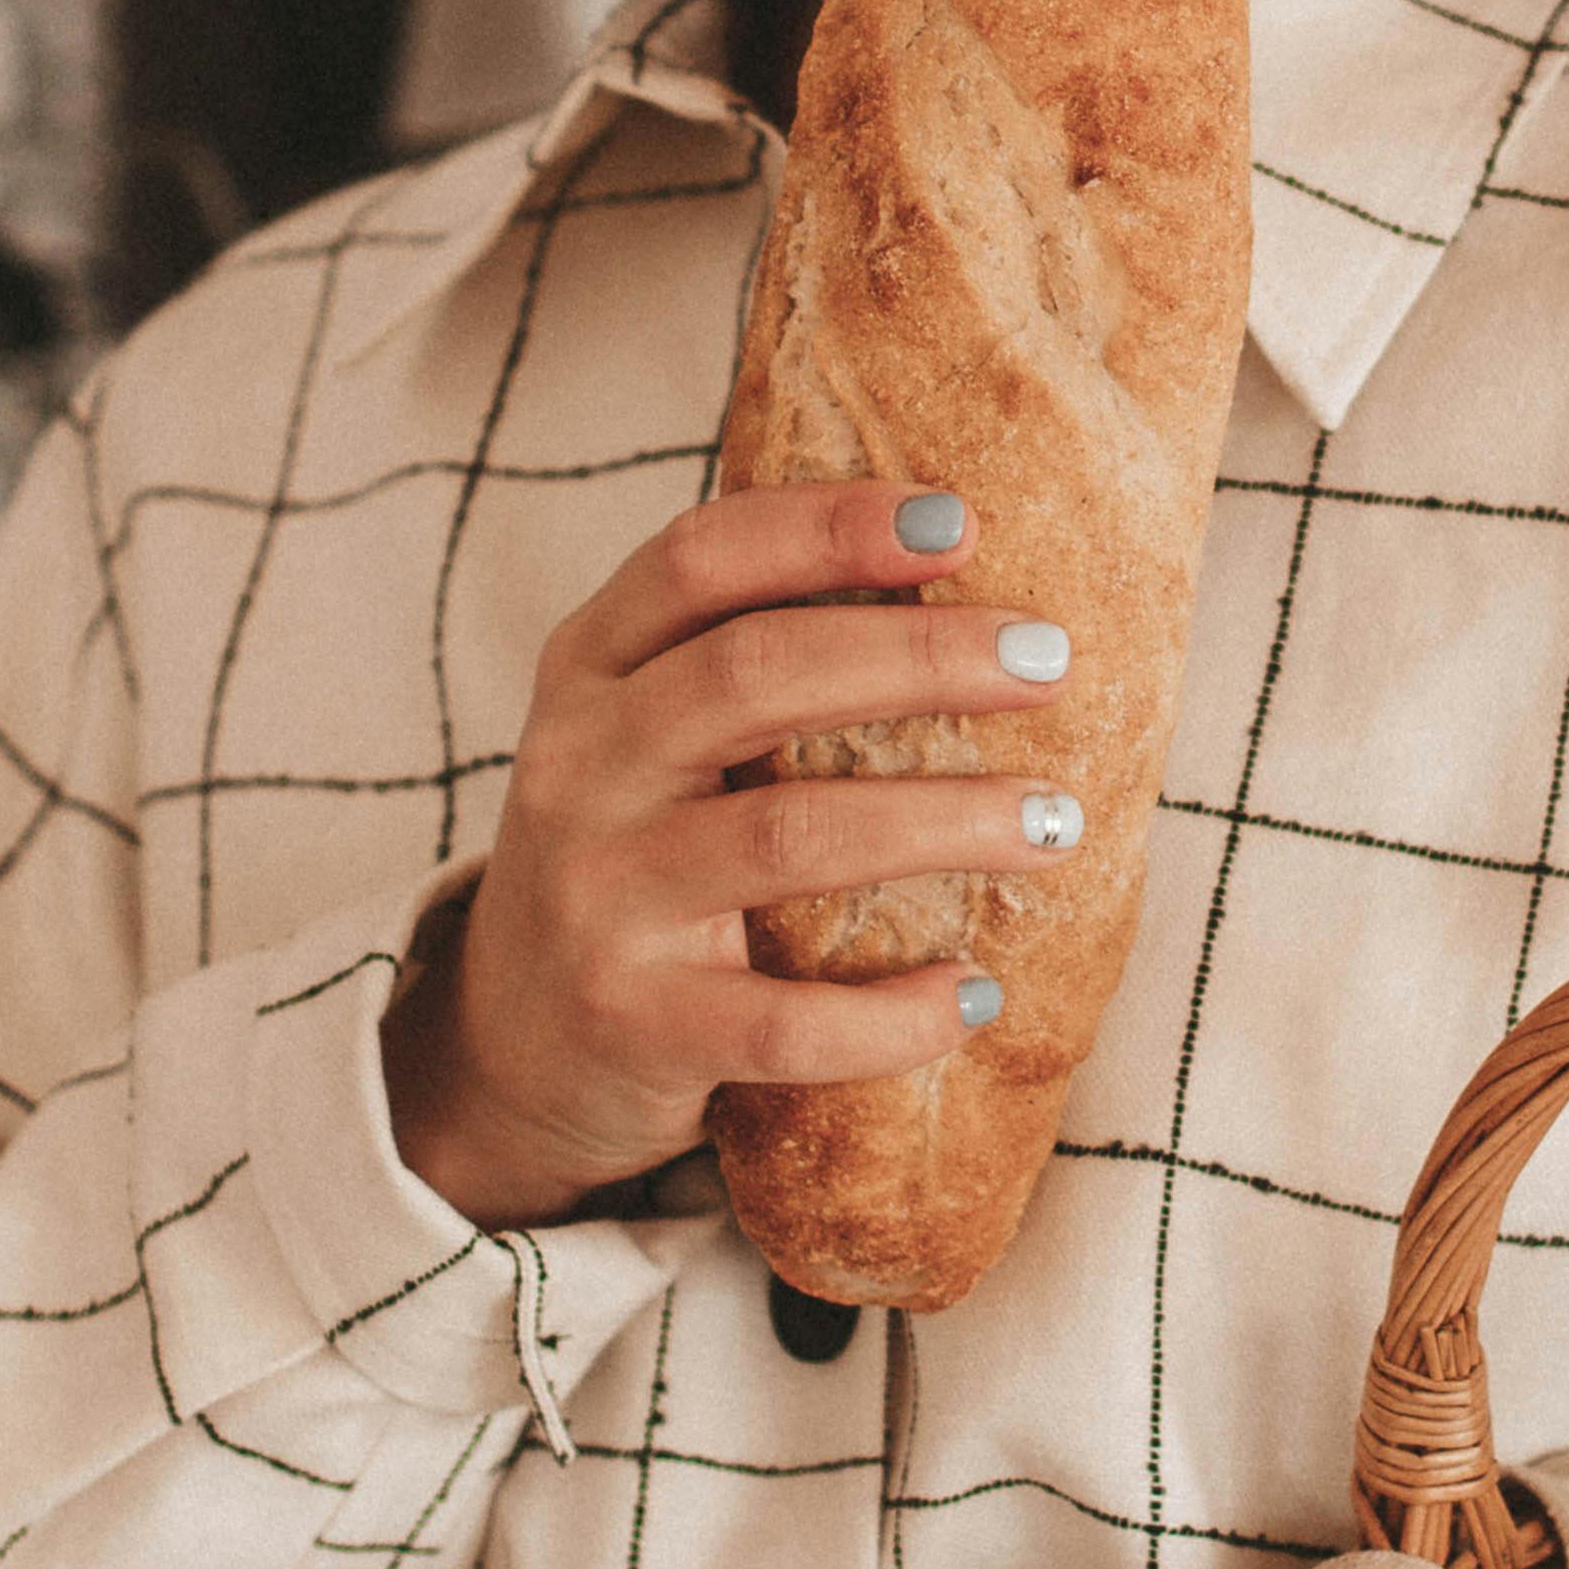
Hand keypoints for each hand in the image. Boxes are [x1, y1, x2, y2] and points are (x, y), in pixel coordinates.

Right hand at [380, 482, 1075, 1228]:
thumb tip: (966, 587)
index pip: (698, 560)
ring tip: (1056, 820)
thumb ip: (748, 663)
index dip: (826, 526)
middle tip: (1048, 660)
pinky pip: (787, 1022)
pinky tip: (975, 989)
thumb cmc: (635, 862)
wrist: (512, 1050)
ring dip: (945, 822)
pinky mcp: (633, 1025)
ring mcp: (599, 899)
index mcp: (589, 672)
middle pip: (754, 674)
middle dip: (919, 655)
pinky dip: (896, 1013)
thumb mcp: (644, 741)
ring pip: (790, 835)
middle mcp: (580, 769)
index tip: (958, 518)